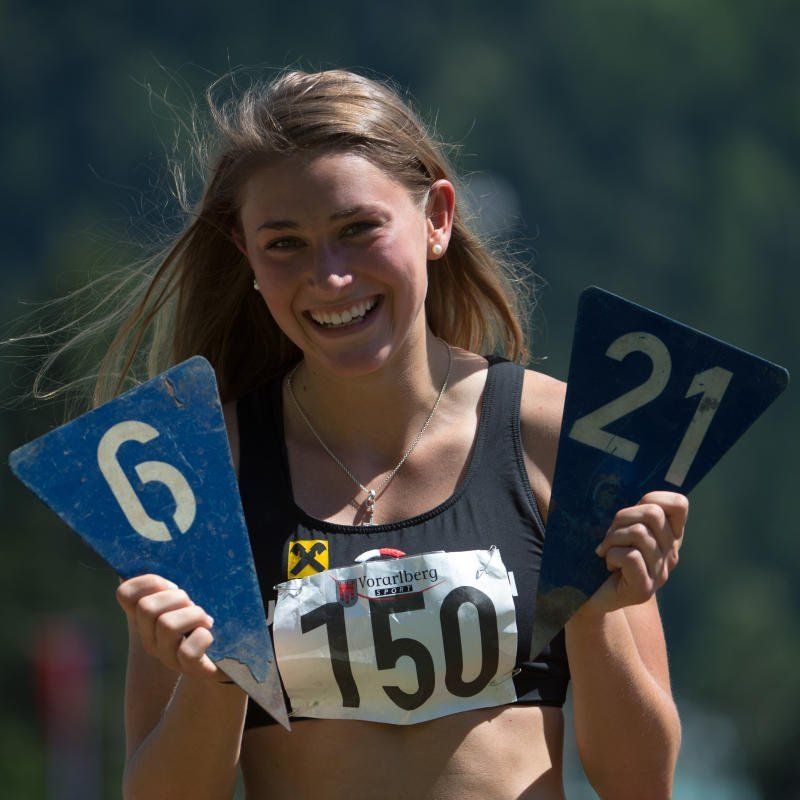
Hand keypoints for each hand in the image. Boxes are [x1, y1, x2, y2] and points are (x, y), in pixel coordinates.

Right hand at [116, 574, 225, 682]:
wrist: (221, 661)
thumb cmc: (201, 623)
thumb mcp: (183, 601)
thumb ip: (166, 583)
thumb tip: (141, 558)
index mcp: (145, 619)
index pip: (124, 593)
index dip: (148, 581)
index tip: (171, 585)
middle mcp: (149, 638)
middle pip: (147, 607)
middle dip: (176, 598)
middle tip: (192, 605)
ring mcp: (167, 656)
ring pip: (167, 625)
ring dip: (194, 615)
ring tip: (205, 620)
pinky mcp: (189, 668)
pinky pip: (188, 651)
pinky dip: (203, 637)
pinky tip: (209, 636)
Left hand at [583, 491, 687, 615]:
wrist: (590, 594)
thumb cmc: (603, 554)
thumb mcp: (619, 528)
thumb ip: (631, 513)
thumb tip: (628, 486)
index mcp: (669, 537)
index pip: (680, 504)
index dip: (655, 497)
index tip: (633, 509)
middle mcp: (671, 554)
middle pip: (653, 514)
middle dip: (623, 517)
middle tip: (610, 534)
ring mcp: (660, 574)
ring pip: (639, 533)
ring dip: (612, 538)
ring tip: (606, 550)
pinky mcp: (644, 589)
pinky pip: (630, 556)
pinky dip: (611, 555)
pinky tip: (608, 565)